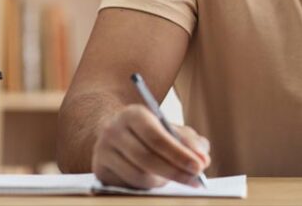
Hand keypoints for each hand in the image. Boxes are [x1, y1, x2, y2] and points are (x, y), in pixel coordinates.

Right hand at [92, 105, 210, 188]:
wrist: (114, 130)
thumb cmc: (150, 130)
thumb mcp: (169, 127)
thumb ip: (189, 140)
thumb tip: (202, 159)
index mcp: (133, 114)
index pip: (157, 137)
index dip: (179, 154)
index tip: (200, 166)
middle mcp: (113, 131)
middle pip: (146, 159)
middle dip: (175, 171)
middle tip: (195, 179)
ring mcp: (102, 152)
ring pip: (137, 176)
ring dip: (161, 181)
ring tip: (173, 178)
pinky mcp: (99, 172)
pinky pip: (127, 186)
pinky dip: (146, 187)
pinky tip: (156, 180)